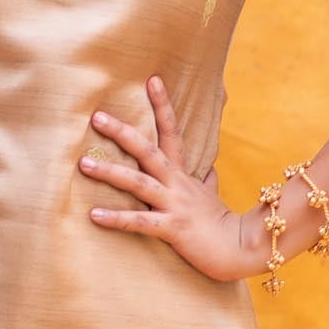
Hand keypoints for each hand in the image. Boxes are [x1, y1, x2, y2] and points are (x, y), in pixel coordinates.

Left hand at [78, 76, 261, 283]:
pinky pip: (139, 222)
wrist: (245, 249)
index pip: (173, 132)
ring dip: (110, 172)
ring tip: (83, 164)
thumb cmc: (224, 226)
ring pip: (139, 183)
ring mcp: (175, 205)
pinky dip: (116, 218)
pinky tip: (93, 214)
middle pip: (148, 150)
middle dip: (122, 133)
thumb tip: (210, 171)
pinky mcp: (173, 228)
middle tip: (96, 117)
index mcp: (184, 176)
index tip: (151, 80)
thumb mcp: (214, 199)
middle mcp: (178, 185)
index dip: (162, 106)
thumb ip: (208, 183)